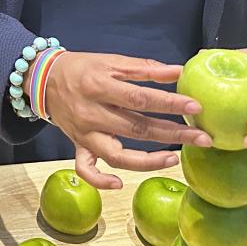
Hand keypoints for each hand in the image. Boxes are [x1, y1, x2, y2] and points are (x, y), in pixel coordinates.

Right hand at [43, 52, 211, 189]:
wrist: (43, 78)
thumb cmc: (81, 67)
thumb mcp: (110, 61)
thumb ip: (144, 68)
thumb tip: (178, 72)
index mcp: (100, 87)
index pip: (140, 99)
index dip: (169, 104)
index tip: (196, 108)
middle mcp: (92, 114)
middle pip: (138, 129)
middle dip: (174, 134)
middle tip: (203, 138)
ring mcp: (84, 133)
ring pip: (118, 155)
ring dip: (148, 161)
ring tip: (174, 159)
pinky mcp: (77, 145)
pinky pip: (86, 169)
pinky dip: (101, 180)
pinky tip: (120, 183)